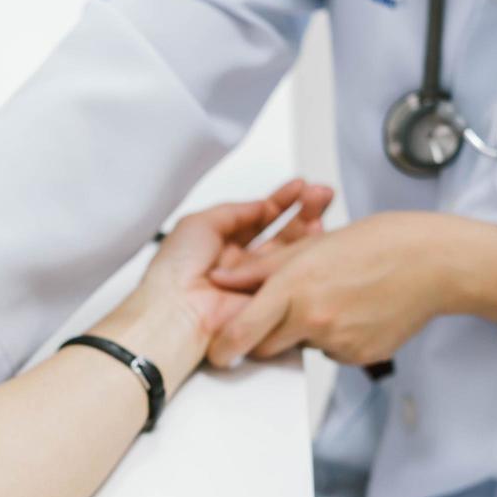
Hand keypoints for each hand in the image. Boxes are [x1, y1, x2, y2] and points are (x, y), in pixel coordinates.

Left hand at [141, 178, 333, 335]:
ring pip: (291, 253)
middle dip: (302, 212)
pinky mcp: (269, 301)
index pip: (259, 219)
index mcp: (223, 246)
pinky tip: (318, 233)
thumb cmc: (175, 271)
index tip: (299, 187)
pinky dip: (308, 255)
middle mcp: (243, 266)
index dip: (281, 202)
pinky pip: (293, 276)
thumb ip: (235, 211)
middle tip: (320, 194)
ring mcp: (257, 284)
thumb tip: (262, 205)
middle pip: (280, 234)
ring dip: (309, 228)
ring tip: (321, 204)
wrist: (176, 309)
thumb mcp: (200, 223)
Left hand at [205, 212, 496, 367]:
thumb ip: (263, 266)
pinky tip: (356, 310)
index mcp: (296, 286)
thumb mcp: (313, 244)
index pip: (244, 331)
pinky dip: (335, 337)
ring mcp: (338, 341)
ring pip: (303, 347)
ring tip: (334, 298)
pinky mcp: (359, 356)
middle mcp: (313, 319)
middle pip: (267, 347)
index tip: (217, 353)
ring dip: (305, 331)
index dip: (225, 347)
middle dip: (265, 336)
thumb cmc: (379, 243)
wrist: (433, 264)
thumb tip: (224, 277)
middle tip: (279, 313)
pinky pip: (332, 353)